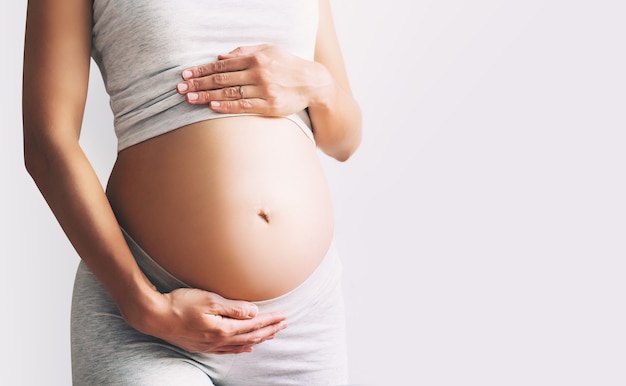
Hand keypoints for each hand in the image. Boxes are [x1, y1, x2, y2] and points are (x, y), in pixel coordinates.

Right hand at [128, 287, 286, 353]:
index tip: (284, 316)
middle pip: (251, 336)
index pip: (254, 325)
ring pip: (241, 345)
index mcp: (223, 329)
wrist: (154, 316)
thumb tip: (255, 312)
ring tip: (272, 336)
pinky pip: (228, 350)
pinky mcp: (201, 346)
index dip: (270, 320)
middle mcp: (219, 341)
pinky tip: (246, 348)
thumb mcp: (210, 300)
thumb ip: (234, 308)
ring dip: (258, 339)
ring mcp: (210, 346)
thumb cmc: (180, 304)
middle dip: (269, 330)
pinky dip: (241, 348)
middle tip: (284, 325)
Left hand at [176, 44, 329, 116]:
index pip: (222, 64)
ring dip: (207, 95)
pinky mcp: (270, 105)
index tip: (186, 74)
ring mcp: (264, 90)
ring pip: (230, 93)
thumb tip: (221, 56)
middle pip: (222, 78)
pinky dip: (227, 106)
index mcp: (256, 58)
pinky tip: (212, 106)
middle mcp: (258, 73)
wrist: (313, 83)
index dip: (202, 70)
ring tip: (190, 98)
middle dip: (198, 83)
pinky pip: (244, 106)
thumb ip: (244, 52)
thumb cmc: (288, 65)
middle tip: (180, 88)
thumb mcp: (268, 50)